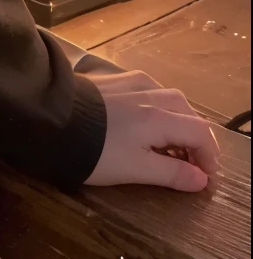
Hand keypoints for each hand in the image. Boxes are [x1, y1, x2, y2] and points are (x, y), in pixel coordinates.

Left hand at [83, 71, 220, 190]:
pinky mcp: (111, 80)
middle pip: (187, 112)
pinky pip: (147, 90)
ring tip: (168, 145)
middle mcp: (150, 93)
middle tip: (190, 163)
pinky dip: (157, 108)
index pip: (201, 132)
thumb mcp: (135, 169)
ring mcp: (129, 82)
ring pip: (168, 98)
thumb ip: (171, 173)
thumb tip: (201, 178)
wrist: (49, 119)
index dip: (209, 156)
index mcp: (160, 116)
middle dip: (195, 138)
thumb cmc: (94, 151)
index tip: (205, 177)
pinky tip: (144, 121)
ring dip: (177, 121)